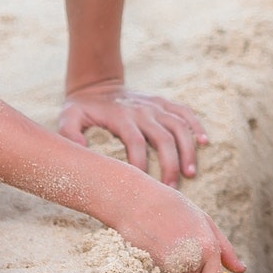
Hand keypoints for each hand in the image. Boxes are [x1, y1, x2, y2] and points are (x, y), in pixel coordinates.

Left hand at [58, 82, 209, 184]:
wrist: (97, 84)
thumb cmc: (82, 109)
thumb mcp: (68, 117)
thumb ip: (70, 132)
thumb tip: (83, 149)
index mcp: (121, 117)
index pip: (136, 142)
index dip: (142, 164)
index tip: (145, 185)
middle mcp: (142, 111)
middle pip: (163, 138)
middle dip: (170, 164)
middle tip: (173, 188)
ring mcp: (155, 105)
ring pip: (178, 126)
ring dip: (187, 149)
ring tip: (191, 172)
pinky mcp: (163, 102)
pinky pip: (185, 112)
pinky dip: (196, 125)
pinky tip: (204, 142)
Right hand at [112, 175, 246, 272]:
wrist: (139, 202)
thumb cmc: (174, 210)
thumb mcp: (205, 222)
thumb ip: (225, 249)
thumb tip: (241, 270)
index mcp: (210, 248)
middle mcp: (193, 259)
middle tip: (180, 260)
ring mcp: (172, 265)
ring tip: (167, 250)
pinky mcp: (153, 268)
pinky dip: (159, 271)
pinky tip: (155, 250)